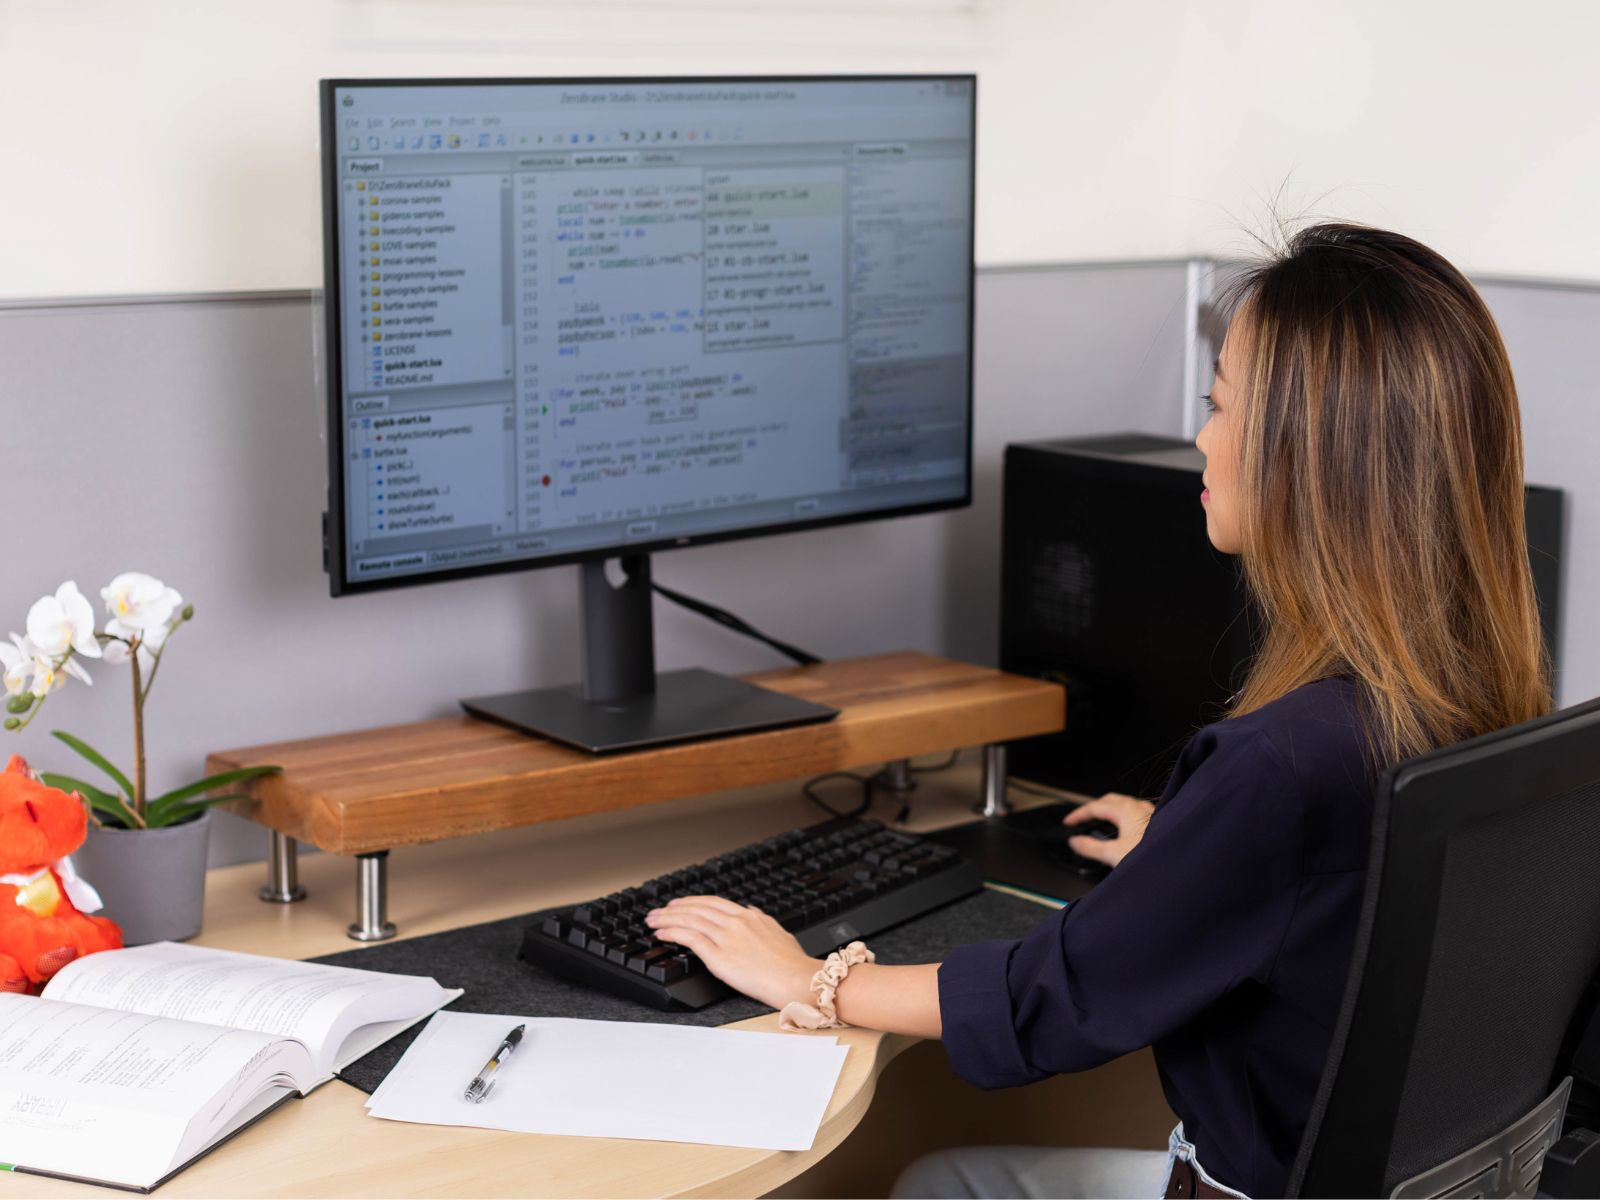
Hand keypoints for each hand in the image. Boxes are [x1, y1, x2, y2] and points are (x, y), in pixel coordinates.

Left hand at [645, 896, 820, 1010]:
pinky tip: (662, 933)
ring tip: (653, 921)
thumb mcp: (779, 931)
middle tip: (658, 911)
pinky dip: (672, 932)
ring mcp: (726, 938)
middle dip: (673, 908)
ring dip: (667, 918)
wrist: (796, 979)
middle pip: (696, 908)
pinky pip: (689, 938)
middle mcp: (735, 922)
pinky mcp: (719, 956)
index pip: (713, 902)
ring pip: (689, 920)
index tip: (679, 904)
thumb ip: (762, 920)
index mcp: (749, 916)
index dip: (692, 901)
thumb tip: (751, 910)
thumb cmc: (792, 963)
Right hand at [1064, 793, 1154, 867]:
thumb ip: (1091, 847)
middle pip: (1110, 800)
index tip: (1068, 822)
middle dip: (1094, 808)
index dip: (1078, 814)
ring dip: (1111, 811)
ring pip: (1125, 805)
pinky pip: (1137, 812)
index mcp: (1126, 811)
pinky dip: (1124, 817)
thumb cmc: (1153, 857)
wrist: (1180, 864)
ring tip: (1103, 822)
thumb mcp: (1114, 855)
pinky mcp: (1159, 822)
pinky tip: (1127, 830)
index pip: (1095, 806)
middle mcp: (1139, 807)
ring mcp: (1151, 813)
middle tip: (1083, 818)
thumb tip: (1075, 842)